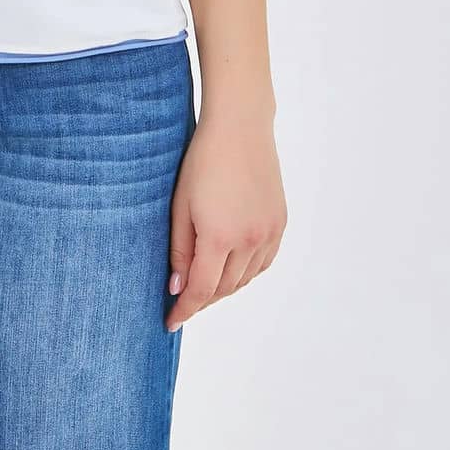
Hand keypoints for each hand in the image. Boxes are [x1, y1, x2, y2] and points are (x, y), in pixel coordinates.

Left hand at [165, 103, 286, 331]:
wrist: (240, 127)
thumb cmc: (202, 161)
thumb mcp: (180, 205)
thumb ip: (179, 250)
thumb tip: (177, 287)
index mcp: (220, 236)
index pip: (201, 290)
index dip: (185, 309)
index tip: (170, 322)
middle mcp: (249, 240)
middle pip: (224, 288)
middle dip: (201, 299)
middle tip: (182, 300)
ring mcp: (269, 232)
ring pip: (245, 279)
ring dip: (224, 287)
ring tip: (203, 284)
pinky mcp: (279, 223)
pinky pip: (263, 262)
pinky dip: (246, 272)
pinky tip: (232, 267)